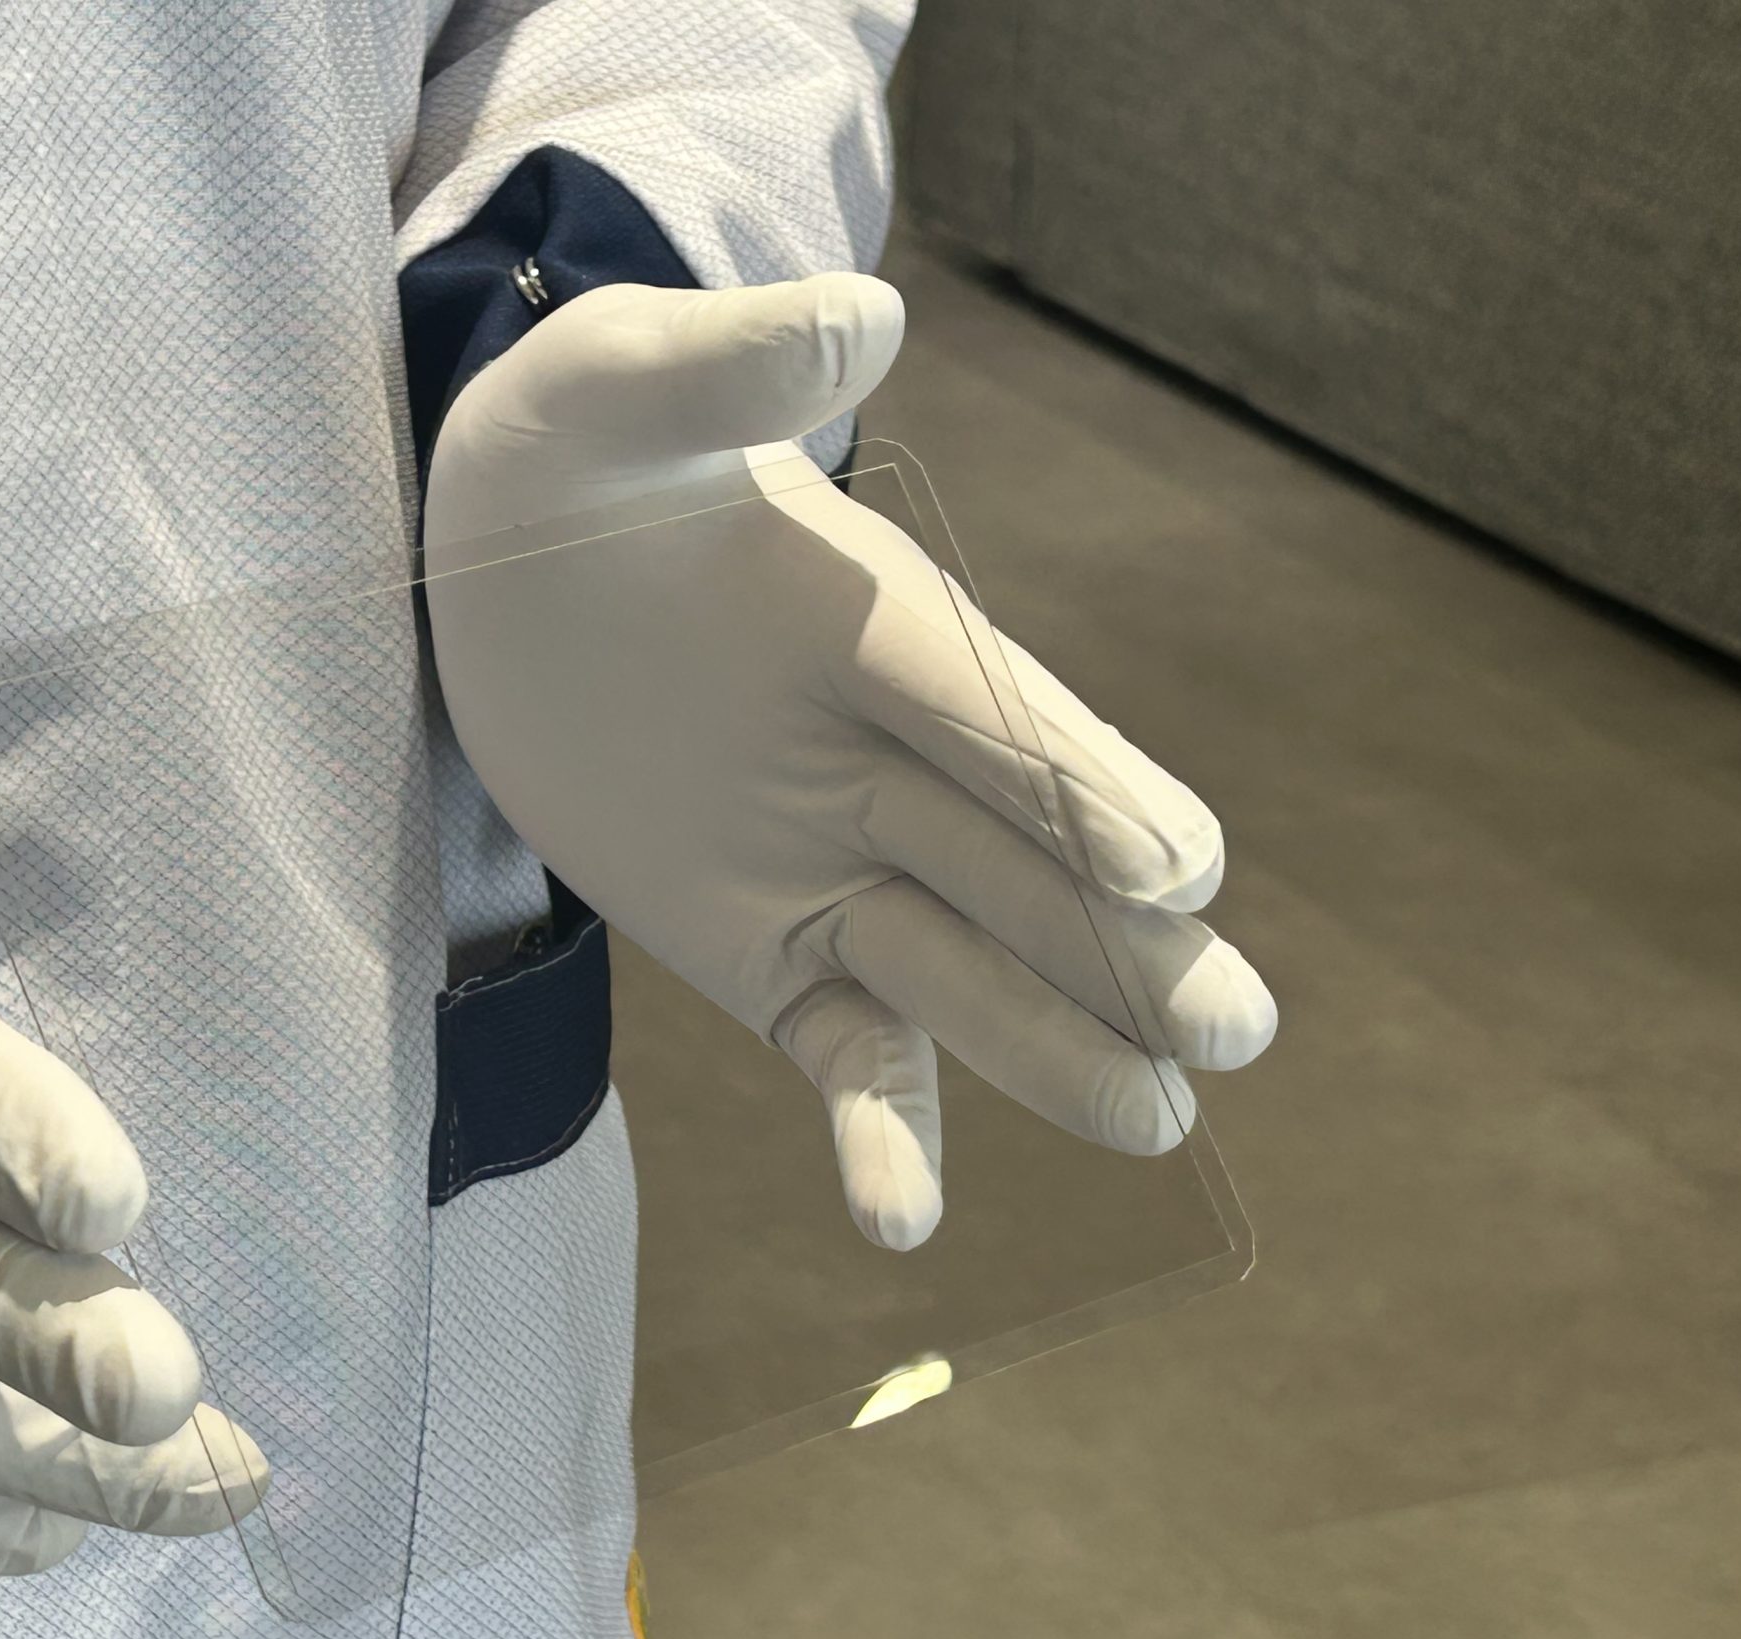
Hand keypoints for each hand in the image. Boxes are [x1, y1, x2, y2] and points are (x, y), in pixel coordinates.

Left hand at [425, 275, 1275, 1250]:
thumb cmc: (579, 454)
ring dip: (1048, 1046)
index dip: (1078, 787)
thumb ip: (731, 368)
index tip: (1176, 865)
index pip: (995, 716)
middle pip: (1023, 862)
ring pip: (959, 973)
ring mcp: (834, 865)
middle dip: (1121, 944)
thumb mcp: (621, 388)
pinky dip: (877, 1131)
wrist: (504, 564)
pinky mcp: (766, 950)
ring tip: (1151, 1123)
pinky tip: (900, 1225)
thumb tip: (860, 311)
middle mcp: (885, 758)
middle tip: (1236, 1027)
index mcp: (878, 625)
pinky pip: (840, 1051)